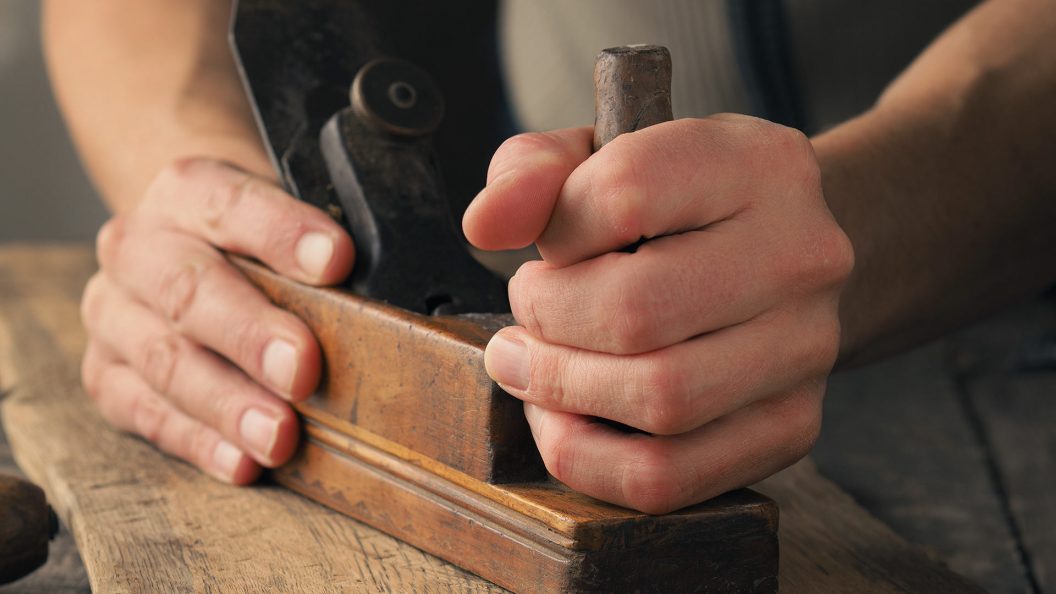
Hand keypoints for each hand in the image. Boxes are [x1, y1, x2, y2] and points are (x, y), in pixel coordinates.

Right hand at [80, 158, 353, 482]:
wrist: (189, 241)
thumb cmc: (256, 236)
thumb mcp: (286, 214)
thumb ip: (323, 241)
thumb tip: (387, 285)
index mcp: (186, 191)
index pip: (231, 204)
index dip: (284, 232)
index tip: (337, 261)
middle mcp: (139, 247)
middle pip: (189, 290)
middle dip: (250, 334)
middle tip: (302, 369)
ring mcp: (115, 313)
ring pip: (166, 361)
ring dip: (227, 403)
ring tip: (279, 436)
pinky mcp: (107, 373)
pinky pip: (145, 413)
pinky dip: (197, 441)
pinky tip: (240, 461)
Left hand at [463, 116, 852, 513]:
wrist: (779, 258)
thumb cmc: (676, 208)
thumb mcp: (605, 158)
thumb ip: (532, 172)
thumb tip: (484, 226)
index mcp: (758, 163)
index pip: (626, 193)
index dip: (554, 231)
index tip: (545, 250)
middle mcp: (801, 254)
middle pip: (638, 311)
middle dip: (546, 324)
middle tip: (520, 324)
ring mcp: (806, 348)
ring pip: (659, 400)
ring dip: (563, 394)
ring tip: (532, 369)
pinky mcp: (791, 425)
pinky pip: (670, 477)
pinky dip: (590, 462)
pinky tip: (565, 423)